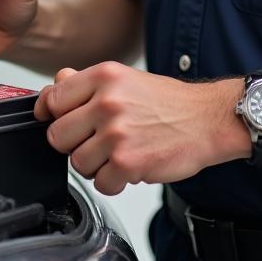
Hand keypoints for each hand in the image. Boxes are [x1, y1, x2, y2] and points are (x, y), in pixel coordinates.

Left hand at [35, 62, 246, 194]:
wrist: (208, 119)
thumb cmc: (168, 102)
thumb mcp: (126, 79)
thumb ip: (86, 82)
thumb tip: (56, 83)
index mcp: (104, 76)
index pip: (53, 98)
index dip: (53, 115)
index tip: (59, 121)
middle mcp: (107, 102)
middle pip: (58, 135)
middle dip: (74, 144)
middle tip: (96, 141)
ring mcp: (116, 133)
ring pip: (77, 163)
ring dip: (95, 165)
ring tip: (117, 154)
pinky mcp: (128, 163)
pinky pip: (100, 184)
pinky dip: (113, 182)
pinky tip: (129, 167)